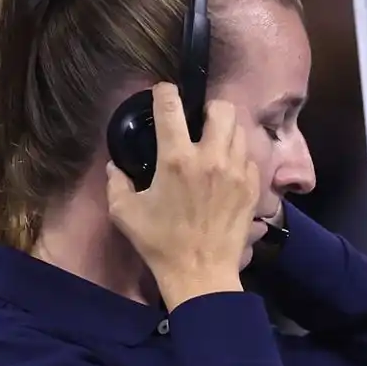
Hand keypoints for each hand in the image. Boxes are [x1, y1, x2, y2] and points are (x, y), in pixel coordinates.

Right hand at [107, 84, 260, 308]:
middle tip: (198, 122)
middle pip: (221, 108)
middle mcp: (210, 158)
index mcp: (176, 159)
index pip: (171, 105)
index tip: (163, 93)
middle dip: (208, 108)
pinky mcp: (252, 188)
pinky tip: (226, 171)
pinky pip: (249, 158)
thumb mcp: (125, 214)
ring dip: (225, 132)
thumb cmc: (160, 244)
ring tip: (214, 145)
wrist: (201, 273)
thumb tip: (114, 167)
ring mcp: (236, 172)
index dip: (165, 92)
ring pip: (239, 130)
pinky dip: (238, 158)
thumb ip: (116, 183)